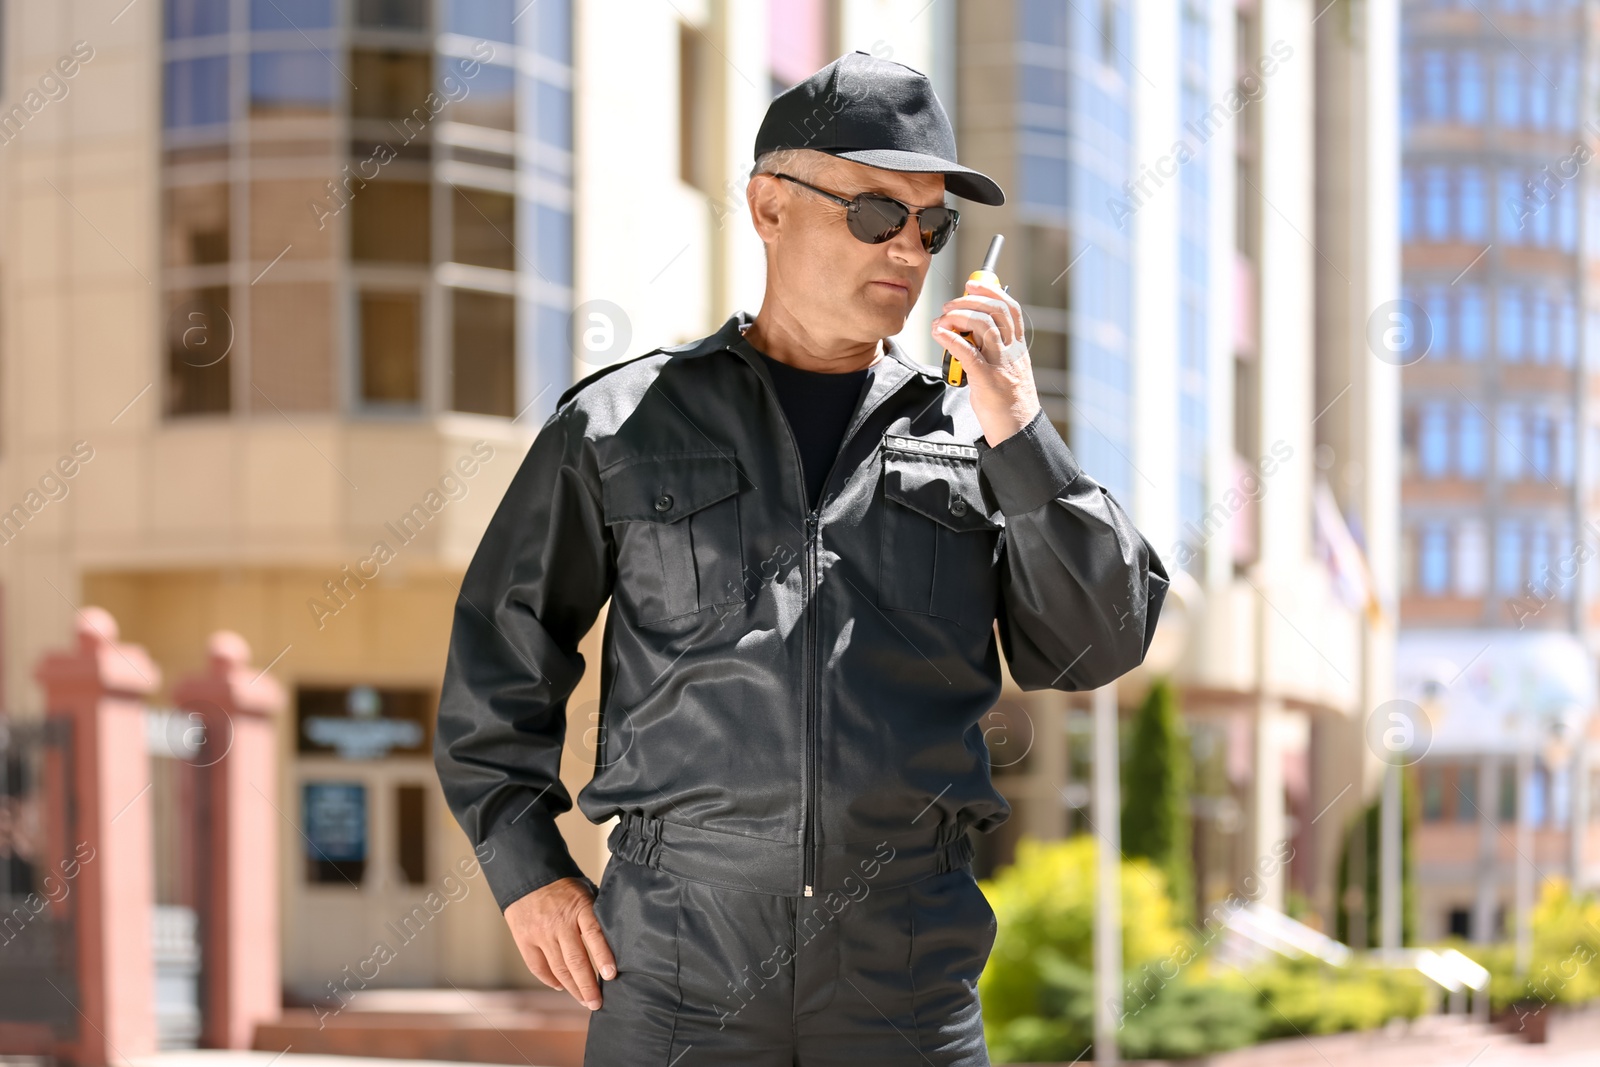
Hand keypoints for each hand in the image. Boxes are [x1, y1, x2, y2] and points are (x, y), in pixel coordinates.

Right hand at [503, 875, 616, 1010]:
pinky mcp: (524, 939)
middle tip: (597, 1003)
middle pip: (576, 959)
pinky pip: (538, 967)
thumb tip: (615, 940)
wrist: (528, 877)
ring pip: (558, 967)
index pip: (594, 934)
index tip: (611, 975)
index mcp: (579, 907)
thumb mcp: (585, 891)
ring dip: (572, 988)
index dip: (603, 956)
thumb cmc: (563, 886)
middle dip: (588, 985)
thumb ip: (595, 914)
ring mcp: (540, 932)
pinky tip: (561, 987)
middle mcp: (559, 922)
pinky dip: (550, 980)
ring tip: (584, 1000)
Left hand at [931, 278, 1041, 446]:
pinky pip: (969, 353)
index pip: (1010, 310)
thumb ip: (993, 351)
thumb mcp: (1007, 370)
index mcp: (1018, 348)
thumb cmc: (1009, 403)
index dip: (991, 292)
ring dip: (958, 317)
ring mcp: (1001, 365)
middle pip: (996, 312)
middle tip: (949, 306)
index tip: (972, 285)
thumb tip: (968, 333)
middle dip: (969, 302)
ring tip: (941, 320)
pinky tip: (939, 333)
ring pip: (984, 326)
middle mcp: (1012, 352)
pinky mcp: (987, 380)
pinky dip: (951, 339)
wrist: (1018, 431)